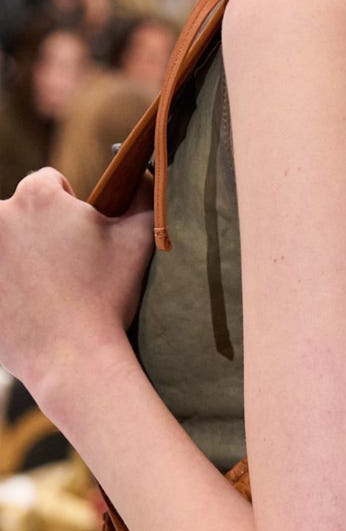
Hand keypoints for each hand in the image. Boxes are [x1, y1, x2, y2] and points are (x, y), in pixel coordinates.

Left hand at [0, 169, 153, 395]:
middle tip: (66, 270)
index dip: (71, 209)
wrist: (72, 357)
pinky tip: (26, 306)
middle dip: (42, 233)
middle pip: (23, 213)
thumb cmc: (108, 296)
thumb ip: (145, 196)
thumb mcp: (140, 239)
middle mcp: (0, 214)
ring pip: (7, 244)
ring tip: (46, 291)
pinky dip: (9, 286)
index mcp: (38, 196)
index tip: (81, 241)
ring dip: (21, 257)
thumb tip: (147, 173)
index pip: (51, 183)